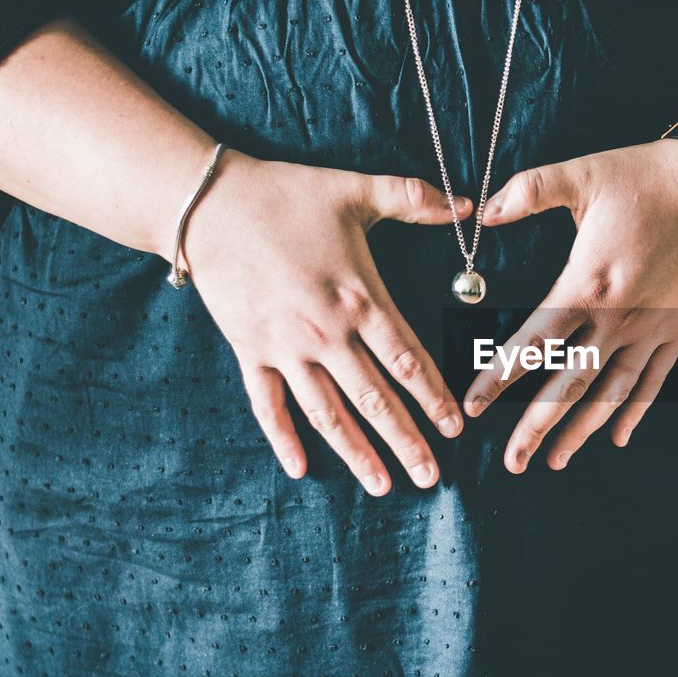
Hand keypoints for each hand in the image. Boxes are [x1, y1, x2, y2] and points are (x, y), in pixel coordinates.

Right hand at [182, 149, 469, 494]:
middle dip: (407, 442)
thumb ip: (415, 200)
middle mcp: (326, 334)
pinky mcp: (249, 351)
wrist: (207, 204)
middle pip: (375, 400)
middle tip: (431, 478)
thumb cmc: (286, 194)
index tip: (455, 427)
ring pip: (327, 414)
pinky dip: (283, 439)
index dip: (434, 397)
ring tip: (382, 486)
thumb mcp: (356, 190)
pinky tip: (300, 470)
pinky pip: (267, 405)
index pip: (407, 360)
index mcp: (360, 300)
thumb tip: (470, 205)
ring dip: (356, 453)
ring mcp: (285, 348)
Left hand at [464, 139, 677, 472]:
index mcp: (587, 285)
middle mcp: (619, 318)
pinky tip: (618, 437)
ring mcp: (652, 328)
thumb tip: (484, 211)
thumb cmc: (646, 176)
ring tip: (556, 462)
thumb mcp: (582, 174)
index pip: (533, 344)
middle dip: (537, 427)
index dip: (498, 378)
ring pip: (612, 394)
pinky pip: (654, 381)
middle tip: (512, 462)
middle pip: (570, 385)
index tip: (472, 408)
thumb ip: (528, 191)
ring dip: (582, 431)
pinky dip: (635, 412)